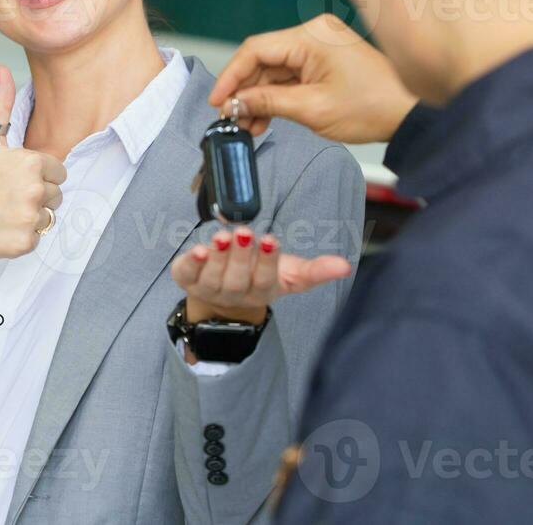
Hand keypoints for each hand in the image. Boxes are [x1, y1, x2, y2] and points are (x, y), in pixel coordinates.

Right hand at [0, 65, 65, 286]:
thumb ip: (1, 104)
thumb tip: (2, 69)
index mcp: (31, 162)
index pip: (58, 171)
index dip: (37, 175)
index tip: (12, 179)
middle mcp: (35, 189)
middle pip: (56, 194)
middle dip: (35, 195)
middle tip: (4, 196)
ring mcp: (30, 218)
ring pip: (49, 216)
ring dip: (30, 216)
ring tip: (2, 211)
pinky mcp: (25, 243)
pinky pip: (38, 237)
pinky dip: (22, 236)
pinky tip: (0, 228)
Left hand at [170, 226, 352, 326]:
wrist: (222, 299)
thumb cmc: (260, 277)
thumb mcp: (289, 274)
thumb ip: (316, 270)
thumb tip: (346, 266)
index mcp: (261, 292)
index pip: (265, 280)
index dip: (267, 262)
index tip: (271, 240)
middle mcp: (234, 294)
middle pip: (237, 279)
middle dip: (241, 255)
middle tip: (244, 233)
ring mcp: (208, 289)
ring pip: (212, 277)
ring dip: (217, 256)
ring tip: (223, 236)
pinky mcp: (187, 279)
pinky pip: (186, 274)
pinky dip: (191, 263)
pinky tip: (197, 250)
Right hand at [207, 14, 415, 142]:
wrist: (409, 112)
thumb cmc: (372, 106)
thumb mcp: (312, 109)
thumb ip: (268, 103)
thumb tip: (235, 103)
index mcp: (311, 36)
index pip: (255, 49)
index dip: (231, 76)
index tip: (217, 100)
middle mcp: (314, 34)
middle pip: (263, 59)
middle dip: (245, 91)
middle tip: (229, 118)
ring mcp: (319, 46)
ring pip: (274, 70)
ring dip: (259, 97)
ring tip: (247, 126)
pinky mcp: (324, 60)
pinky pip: (290, 75)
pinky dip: (276, 96)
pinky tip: (264, 119)